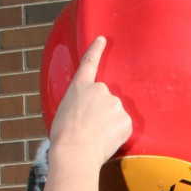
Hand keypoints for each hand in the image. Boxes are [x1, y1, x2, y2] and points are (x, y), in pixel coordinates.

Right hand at [49, 35, 131, 166]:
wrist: (75, 152)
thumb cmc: (64, 138)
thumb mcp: (64, 112)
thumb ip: (78, 104)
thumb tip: (88, 112)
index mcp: (80, 86)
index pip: (89, 63)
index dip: (96, 50)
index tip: (102, 39)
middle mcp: (100, 89)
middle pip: (105, 99)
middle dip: (101, 112)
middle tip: (91, 129)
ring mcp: (114, 102)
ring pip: (115, 113)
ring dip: (109, 124)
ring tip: (97, 137)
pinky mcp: (125, 118)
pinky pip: (124, 126)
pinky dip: (118, 135)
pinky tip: (106, 141)